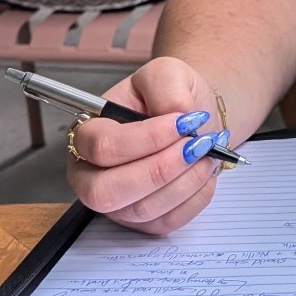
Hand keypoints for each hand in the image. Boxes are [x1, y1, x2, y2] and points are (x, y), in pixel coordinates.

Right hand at [66, 57, 227, 233]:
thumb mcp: (167, 73)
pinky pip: (167, 221)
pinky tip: (205, 171)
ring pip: (142, 209)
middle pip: (108, 191)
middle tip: (197, 145)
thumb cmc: (171, 97)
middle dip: (161, 170)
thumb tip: (175, 114)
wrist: (193, 120)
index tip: (184, 122)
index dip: (147, 138)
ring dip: (184, 181)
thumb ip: (166, 86)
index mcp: (88, 135)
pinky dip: (195, 197)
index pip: (103, 147)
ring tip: (208, 152)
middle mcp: (91, 175)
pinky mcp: (142, 222)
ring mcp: (116, 204)